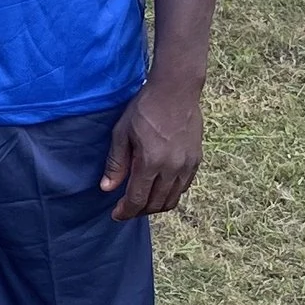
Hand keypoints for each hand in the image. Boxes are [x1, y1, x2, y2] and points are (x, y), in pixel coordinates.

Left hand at [101, 77, 203, 220]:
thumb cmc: (145, 108)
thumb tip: (107, 188)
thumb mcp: (122, 133)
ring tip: (142, 201)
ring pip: (172, 200)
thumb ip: (116, 163)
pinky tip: (159, 188)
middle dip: (139, 211)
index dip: (126, 211)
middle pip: (156, 204)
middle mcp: (172, 168)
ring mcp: (187, 165)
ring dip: (156, 205)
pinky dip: (170, 194)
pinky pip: (183, 188)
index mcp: (151, 162)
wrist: (176, 90)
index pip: (138, 199)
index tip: (116, 215)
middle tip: (127, 208)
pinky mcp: (196, 160)